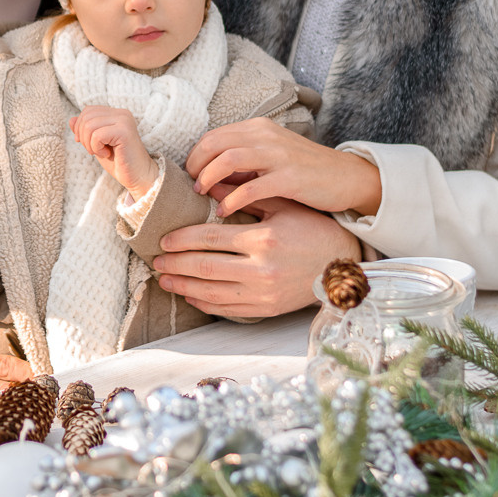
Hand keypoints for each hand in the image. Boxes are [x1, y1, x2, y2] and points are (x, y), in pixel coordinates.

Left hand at [70, 105, 158, 197]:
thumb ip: (85, 131)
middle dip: (83, 137)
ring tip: (102, 152)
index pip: (88, 110)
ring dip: (90, 144)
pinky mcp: (124, 131)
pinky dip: (97, 148)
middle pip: (86, 117)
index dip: (81, 128)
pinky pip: (97, 135)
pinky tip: (107, 154)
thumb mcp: (97, 144)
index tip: (88, 144)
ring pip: (89, 126)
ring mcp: (124, 121)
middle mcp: (122, 113)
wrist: (138, 177)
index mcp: (116, 114)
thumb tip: (71, 120)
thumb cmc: (118, 162)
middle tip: (95, 150)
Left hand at [151, 199, 361, 318]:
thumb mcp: (282, 205)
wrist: (341, 265)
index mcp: (263, 239)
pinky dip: (204, 303)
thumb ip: (245, 196)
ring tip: (165, 279)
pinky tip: (190, 295)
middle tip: (156, 260)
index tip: (164, 239)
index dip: (182, 240)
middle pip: (204, 268)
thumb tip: (210, 187)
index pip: (210, 239)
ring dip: (183, 286)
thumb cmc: (312, 229)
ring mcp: (263, 294)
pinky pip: (227, 309)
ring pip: (211, 292)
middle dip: (175, 264)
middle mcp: (261, 270)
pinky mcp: (266, 309)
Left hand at [186, 118, 382, 216]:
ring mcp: (278, 155)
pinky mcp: (290, 178)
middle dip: (196, 165)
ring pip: (228, 159)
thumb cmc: (305, 171)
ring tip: (202, 195)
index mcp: (259, 129)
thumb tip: (208, 177)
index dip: (196, 155)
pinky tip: (225, 211)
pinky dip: (232, 199)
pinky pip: (252, 187)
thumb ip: (243, 162)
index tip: (190, 175)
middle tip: (191, 187)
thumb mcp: (272, 157)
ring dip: (209, 178)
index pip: (214, 135)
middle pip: (215, 143)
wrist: (347, 177)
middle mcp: (266, 136)